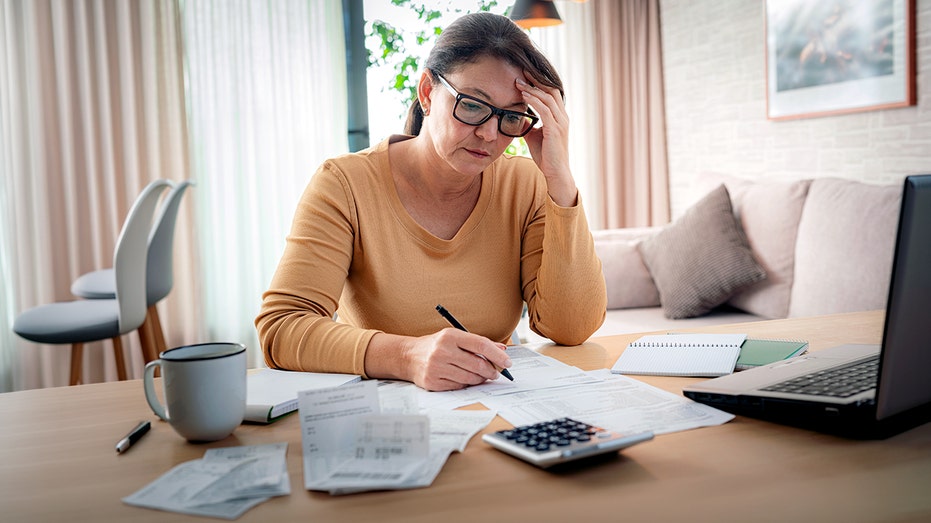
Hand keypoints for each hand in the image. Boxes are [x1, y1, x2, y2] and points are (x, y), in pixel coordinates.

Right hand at [404, 329, 511, 390]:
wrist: (408, 356)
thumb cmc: (436, 345)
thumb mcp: (455, 337)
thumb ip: (478, 343)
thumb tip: (502, 350)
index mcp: (450, 336)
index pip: (481, 345)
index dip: (497, 355)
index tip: (507, 362)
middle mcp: (442, 351)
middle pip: (478, 364)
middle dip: (492, 370)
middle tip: (496, 372)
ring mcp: (436, 367)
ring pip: (470, 378)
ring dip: (481, 379)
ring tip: (483, 376)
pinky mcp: (433, 382)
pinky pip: (459, 386)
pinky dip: (467, 384)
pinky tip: (466, 378)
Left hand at [516, 72, 577, 206]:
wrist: (556, 173)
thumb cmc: (546, 156)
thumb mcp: (535, 136)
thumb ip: (529, 125)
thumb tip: (517, 117)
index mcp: (560, 116)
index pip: (551, 93)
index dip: (539, 82)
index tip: (524, 75)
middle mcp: (563, 116)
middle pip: (550, 90)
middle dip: (536, 80)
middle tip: (521, 71)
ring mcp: (561, 122)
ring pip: (547, 98)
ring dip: (532, 89)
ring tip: (518, 82)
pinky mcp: (555, 130)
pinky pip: (544, 110)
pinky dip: (534, 101)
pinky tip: (523, 96)